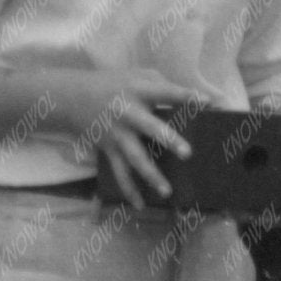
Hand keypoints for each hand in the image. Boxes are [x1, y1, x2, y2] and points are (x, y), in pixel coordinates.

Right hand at [82, 73, 187, 208]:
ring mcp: (118, 134)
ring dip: (151, 175)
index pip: (167, 92)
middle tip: (188, 153)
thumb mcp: (136, 75)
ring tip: (167, 191)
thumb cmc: (113, 84)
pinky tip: (139, 205)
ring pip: (136, 158)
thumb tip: (194, 99)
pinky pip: (120, 172)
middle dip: (169, 140)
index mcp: (139, 90)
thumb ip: (162, 86)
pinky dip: (128, 190)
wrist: (71, 97)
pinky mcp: (109, 149)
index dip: (187, 97)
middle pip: (151, 128)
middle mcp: (129, 114)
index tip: (208, 103)